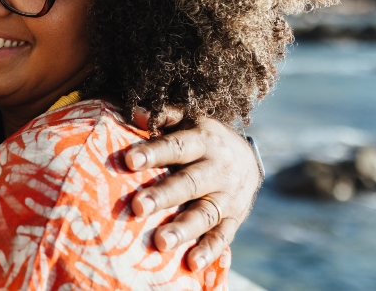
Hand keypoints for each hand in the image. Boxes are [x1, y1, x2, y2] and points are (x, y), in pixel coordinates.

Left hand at [123, 108, 259, 271]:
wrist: (247, 159)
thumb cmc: (201, 139)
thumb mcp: (188, 121)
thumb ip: (163, 117)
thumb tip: (133, 111)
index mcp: (204, 140)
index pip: (176, 146)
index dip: (154, 152)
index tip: (128, 161)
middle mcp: (219, 168)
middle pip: (190, 183)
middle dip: (163, 196)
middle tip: (137, 207)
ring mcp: (228, 196)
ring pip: (205, 213)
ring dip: (183, 229)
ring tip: (159, 242)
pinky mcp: (235, 219)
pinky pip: (223, 236)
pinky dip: (209, 251)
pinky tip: (191, 263)